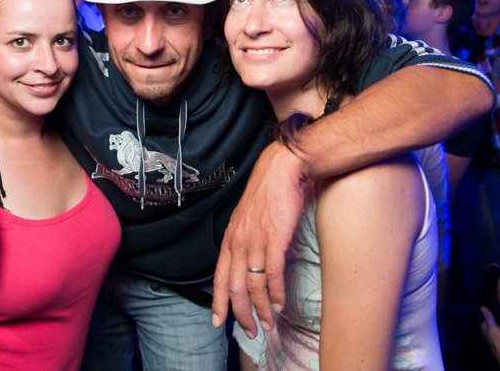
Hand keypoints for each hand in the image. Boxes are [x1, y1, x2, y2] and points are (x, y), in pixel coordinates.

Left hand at [212, 141, 307, 336]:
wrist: (281, 170)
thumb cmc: (267, 193)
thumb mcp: (248, 219)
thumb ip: (247, 241)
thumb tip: (252, 264)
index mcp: (230, 238)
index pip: (219, 277)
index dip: (218, 302)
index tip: (217, 321)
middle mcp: (238, 241)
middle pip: (234, 287)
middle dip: (240, 313)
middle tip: (250, 330)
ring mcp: (255, 241)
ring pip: (253, 285)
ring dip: (261, 308)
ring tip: (268, 322)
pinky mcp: (274, 238)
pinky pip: (272, 273)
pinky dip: (275, 293)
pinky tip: (278, 303)